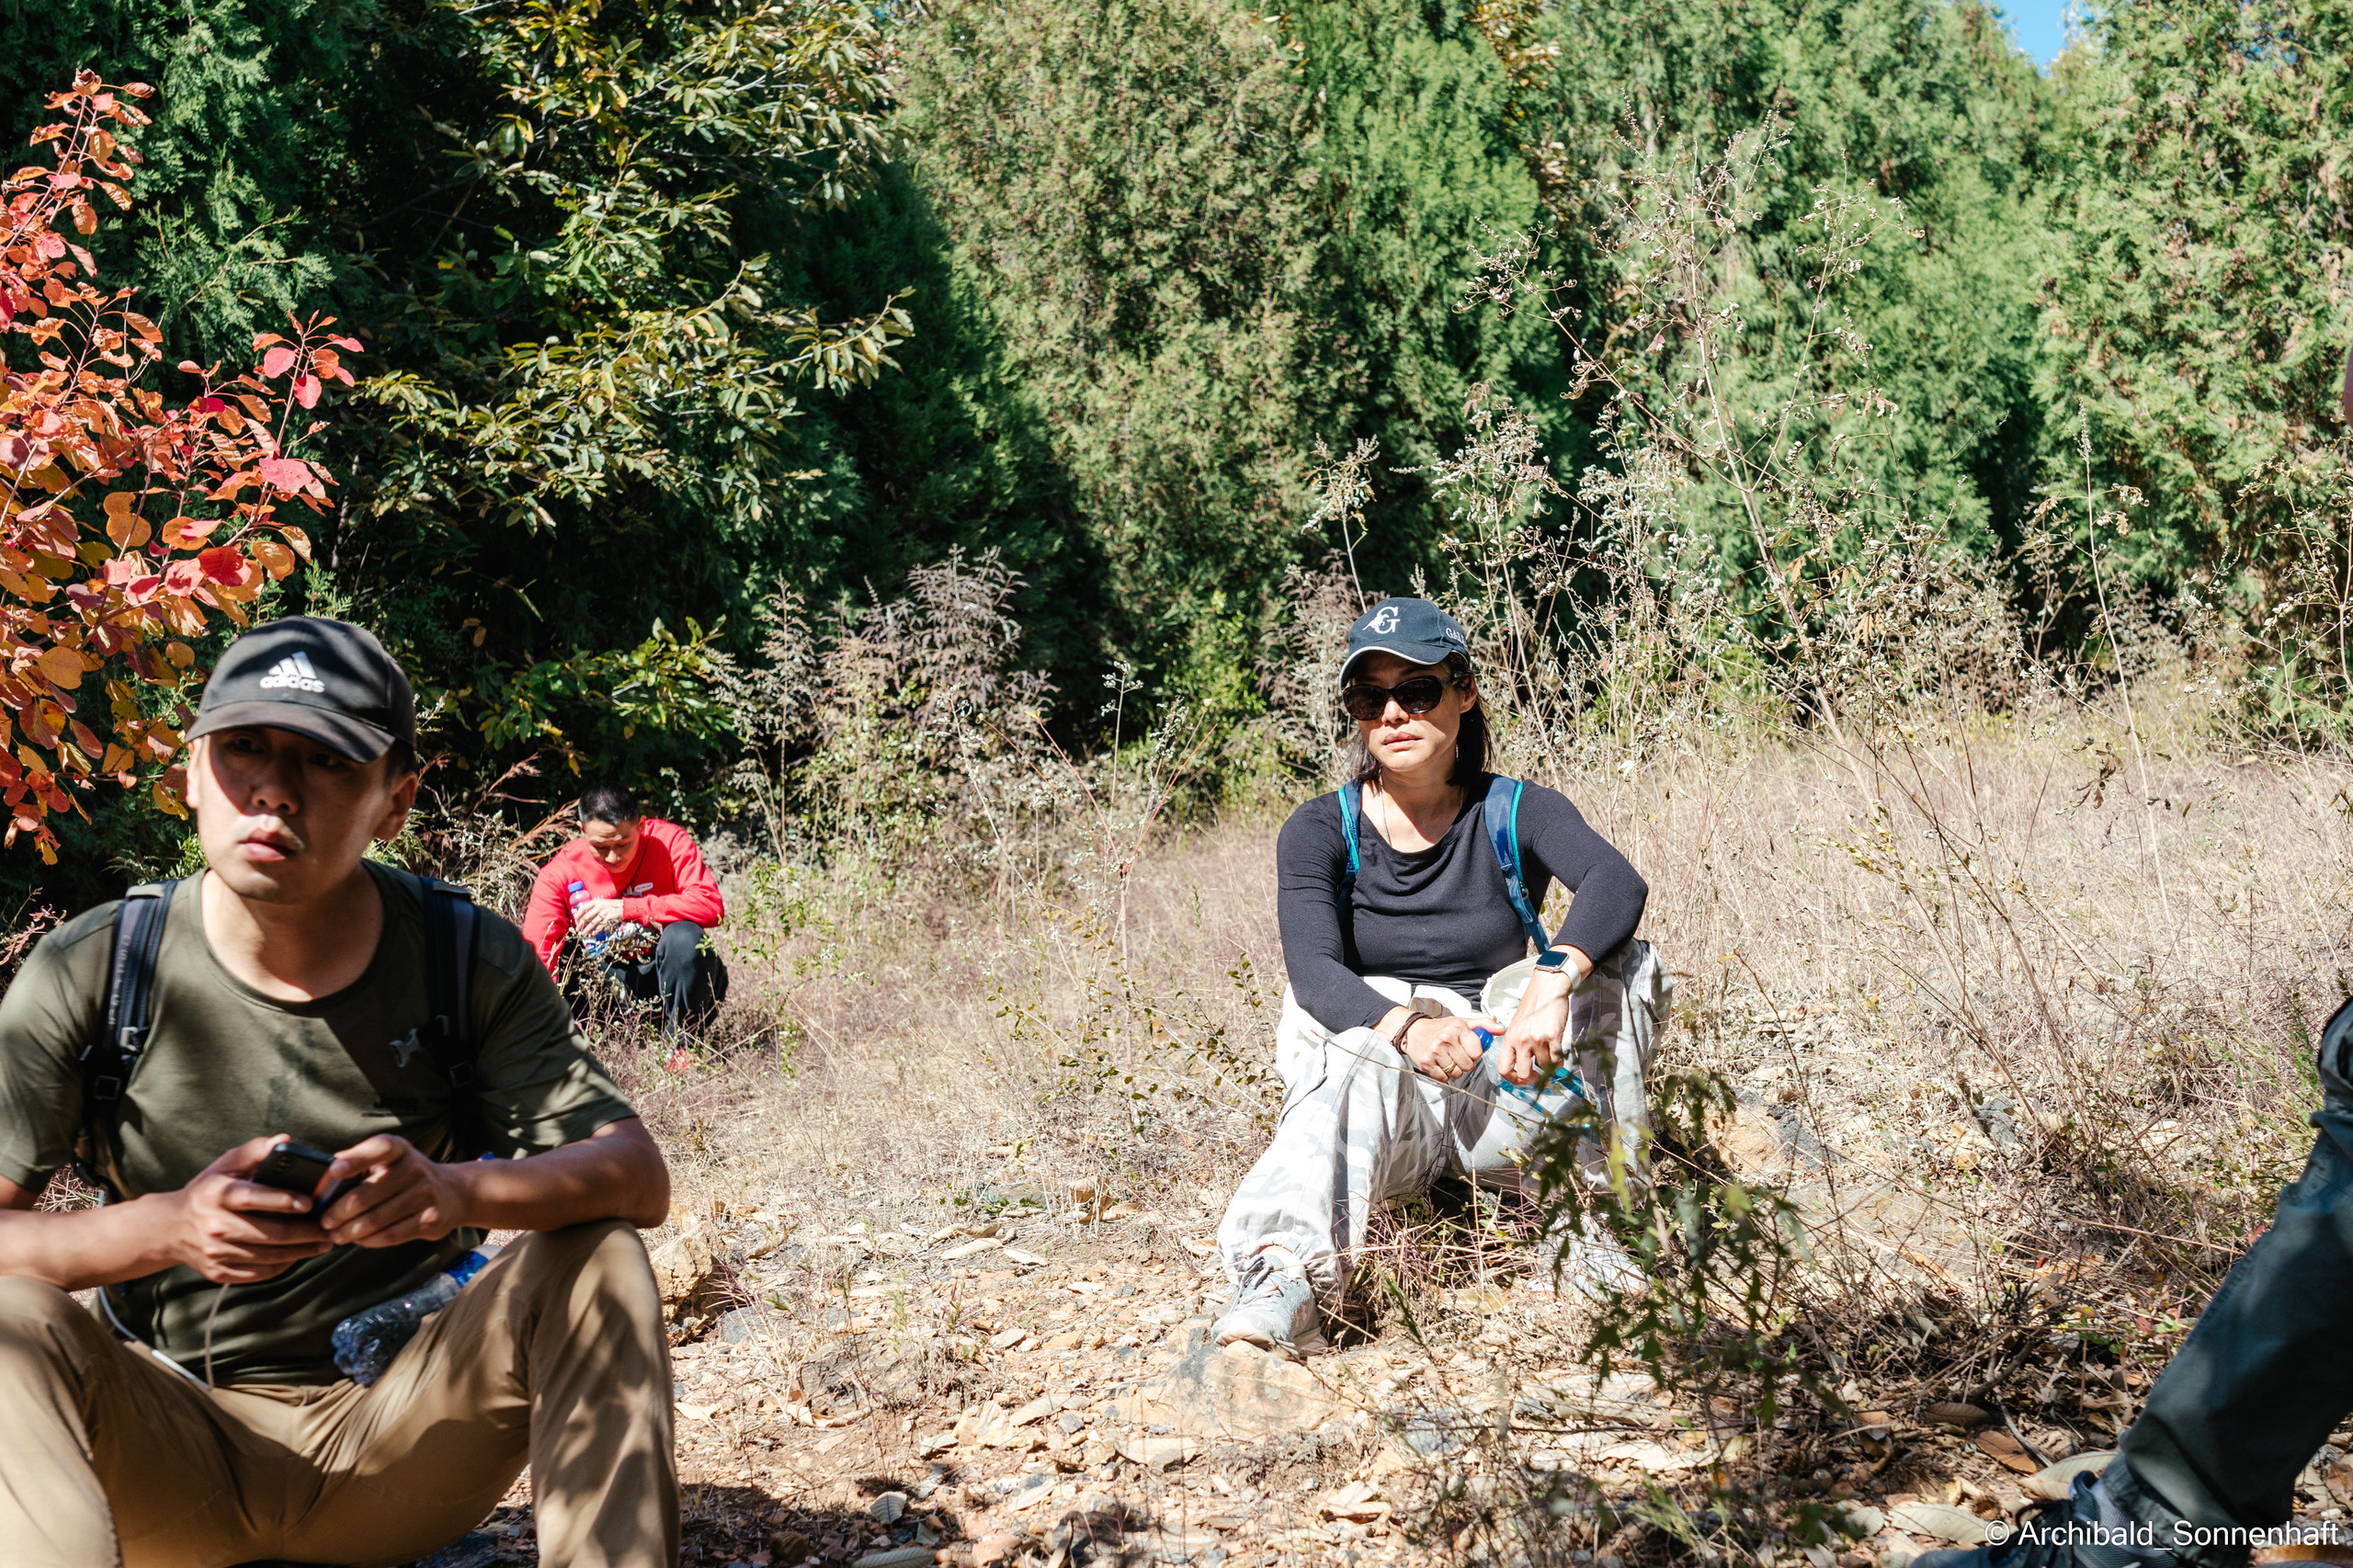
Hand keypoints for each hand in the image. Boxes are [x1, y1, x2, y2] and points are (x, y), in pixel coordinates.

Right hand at [162, 1133, 335, 1283]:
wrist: (170, 1229)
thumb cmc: (208, 1191)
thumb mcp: (224, 1166)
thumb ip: (254, 1151)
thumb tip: (284, 1140)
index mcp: (216, 1195)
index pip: (251, 1197)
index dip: (282, 1200)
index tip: (311, 1202)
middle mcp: (215, 1226)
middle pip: (270, 1233)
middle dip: (307, 1232)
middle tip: (331, 1227)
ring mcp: (216, 1253)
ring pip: (270, 1256)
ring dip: (303, 1251)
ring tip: (325, 1242)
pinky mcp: (219, 1272)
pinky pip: (261, 1272)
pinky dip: (285, 1264)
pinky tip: (300, 1254)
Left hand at [320, 1135, 469, 1246]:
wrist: (453, 1192)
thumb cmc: (407, 1175)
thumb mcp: (389, 1159)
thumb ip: (359, 1161)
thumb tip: (325, 1173)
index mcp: (400, 1149)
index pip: (379, 1148)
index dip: (356, 1159)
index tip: (334, 1171)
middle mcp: (415, 1169)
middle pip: (365, 1195)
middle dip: (338, 1212)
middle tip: (325, 1222)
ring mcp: (425, 1194)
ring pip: (374, 1220)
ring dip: (349, 1231)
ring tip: (336, 1235)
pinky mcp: (430, 1219)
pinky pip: (390, 1235)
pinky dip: (368, 1240)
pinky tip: (359, 1240)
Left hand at [575, 897, 624, 934]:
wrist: (625, 907)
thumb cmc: (612, 906)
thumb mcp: (602, 904)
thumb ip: (594, 908)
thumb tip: (583, 916)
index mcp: (596, 902)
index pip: (583, 908)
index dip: (578, 915)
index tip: (576, 921)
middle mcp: (599, 906)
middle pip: (586, 916)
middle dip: (581, 924)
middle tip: (577, 929)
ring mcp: (605, 912)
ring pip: (593, 923)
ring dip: (587, 929)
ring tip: (583, 933)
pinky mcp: (609, 918)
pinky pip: (600, 926)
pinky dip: (596, 931)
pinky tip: (593, 934)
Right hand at [1397, 1014, 1485, 1081]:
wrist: (1414, 1031)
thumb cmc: (1441, 1028)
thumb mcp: (1463, 1022)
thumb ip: (1484, 1025)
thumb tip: (1500, 1030)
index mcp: (1457, 1027)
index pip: (1477, 1052)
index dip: (1474, 1053)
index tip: (1467, 1049)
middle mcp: (1445, 1038)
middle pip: (1468, 1065)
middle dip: (1465, 1062)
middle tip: (1457, 1054)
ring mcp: (1434, 1051)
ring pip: (1456, 1073)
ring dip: (1455, 1070)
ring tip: (1448, 1059)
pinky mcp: (1426, 1063)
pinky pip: (1444, 1078)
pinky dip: (1444, 1074)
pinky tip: (1440, 1064)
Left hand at [1492, 991, 1566, 1086]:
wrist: (1547, 989)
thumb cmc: (1533, 1006)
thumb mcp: (1516, 1025)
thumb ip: (1515, 1044)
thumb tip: (1520, 1065)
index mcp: (1509, 1038)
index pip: (1504, 1068)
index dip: (1513, 1079)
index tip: (1521, 1080)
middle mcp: (1521, 1041)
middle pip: (1524, 1074)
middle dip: (1533, 1079)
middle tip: (1539, 1076)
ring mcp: (1536, 1039)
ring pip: (1544, 1068)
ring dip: (1549, 1067)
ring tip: (1550, 1058)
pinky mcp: (1552, 1037)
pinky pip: (1557, 1060)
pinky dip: (1559, 1062)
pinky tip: (1558, 1055)